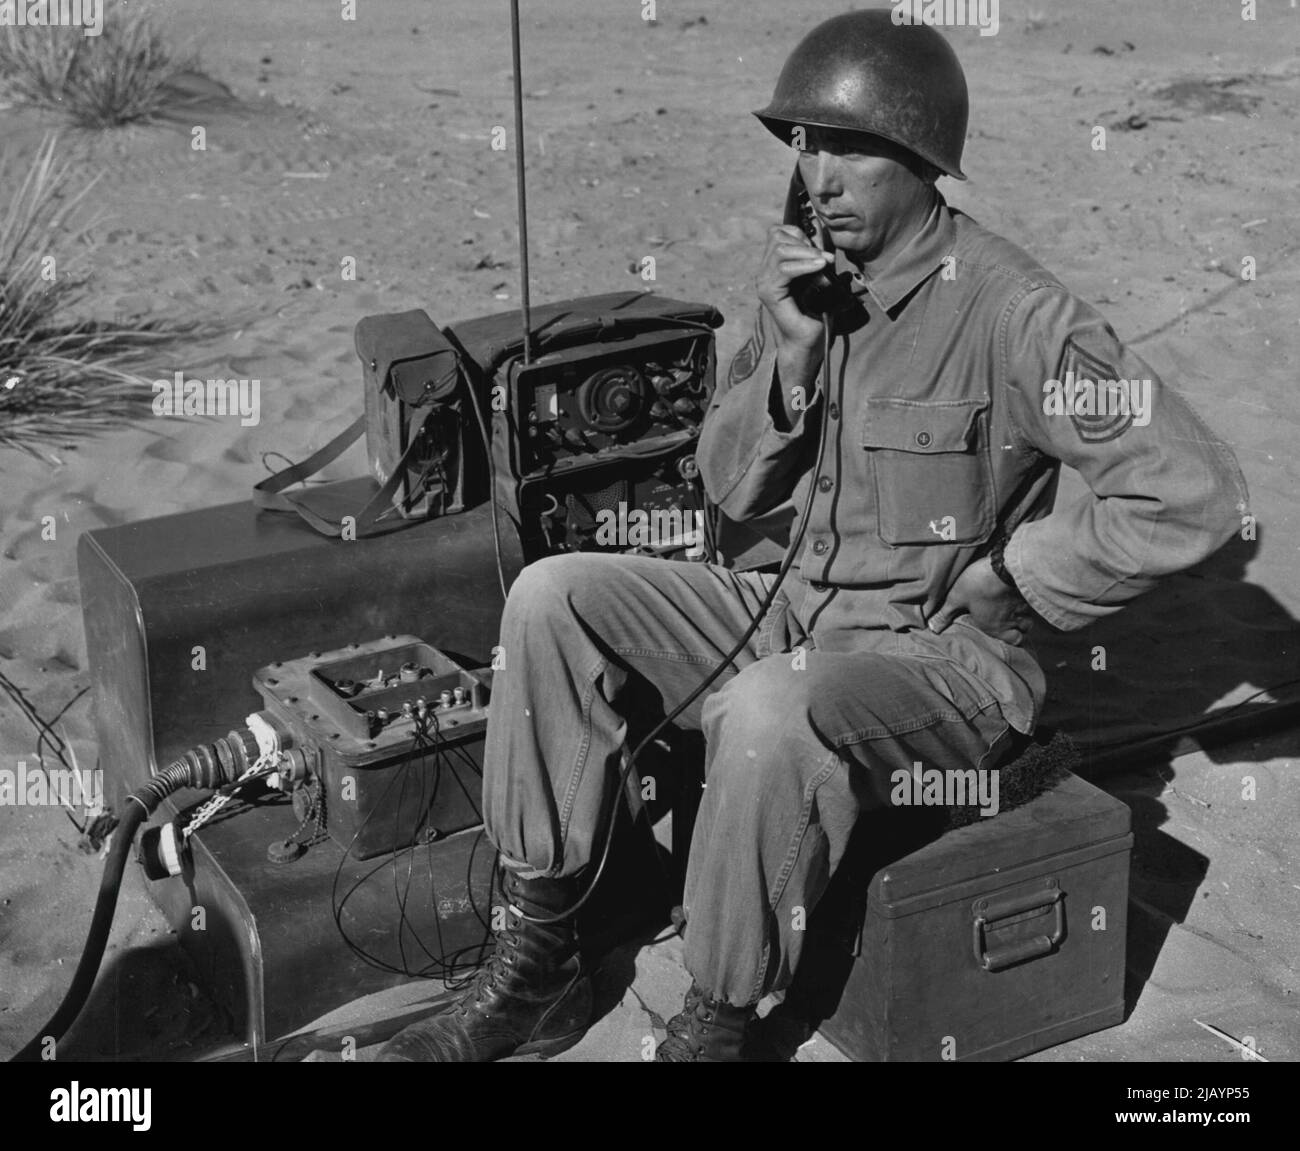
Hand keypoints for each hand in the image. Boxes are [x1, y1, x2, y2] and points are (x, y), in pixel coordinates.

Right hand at [757, 224, 833, 352]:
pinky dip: (804, 264)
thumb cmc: (815, 314)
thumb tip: (823, 237)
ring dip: (806, 251)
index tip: (821, 250)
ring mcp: (764, 281)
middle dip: (805, 241)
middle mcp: (765, 272)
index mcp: (773, 266)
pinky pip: (784, 268)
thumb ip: (817, 258)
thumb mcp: (819, 278)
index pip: (778, 233)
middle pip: (777, 236)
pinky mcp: (769, 293)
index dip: (801, 234)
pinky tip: (819, 267)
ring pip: (780, 248)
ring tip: (824, 262)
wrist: (808, 342)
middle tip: (824, 258)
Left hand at [928, 557, 1035, 646]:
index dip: (1012, 638)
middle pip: (1026, 628)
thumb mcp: (956, 598)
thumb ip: (946, 614)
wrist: (1003, 565)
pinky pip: (1030, 599)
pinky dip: (1025, 598)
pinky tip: (1016, 592)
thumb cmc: (978, 585)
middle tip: (1011, 618)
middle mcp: (1013, 619)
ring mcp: (1023, 604)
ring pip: (1030, 614)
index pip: (1015, 641)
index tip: (1005, 632)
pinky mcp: (1028, 589)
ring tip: (1014, 606)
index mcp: (996, 627)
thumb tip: (932, 629)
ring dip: (1023, 612)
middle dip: (1021, 626)